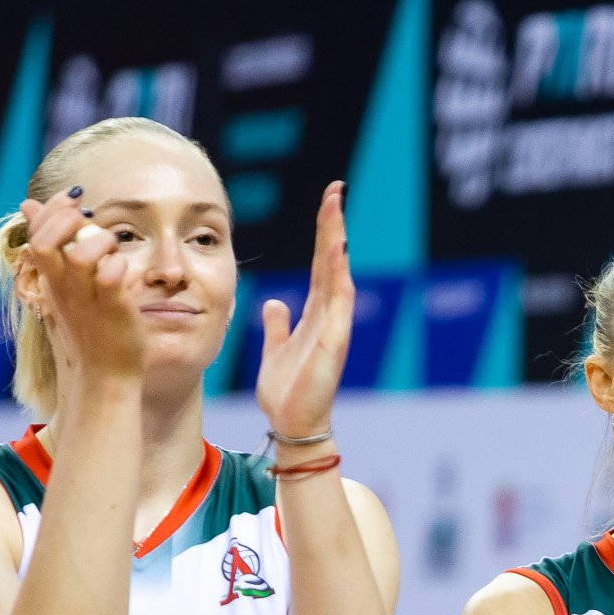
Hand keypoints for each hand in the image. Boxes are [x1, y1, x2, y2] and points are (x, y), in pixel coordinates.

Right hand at [19, 187, 145, 379]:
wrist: (106, 375)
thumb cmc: (91, 327)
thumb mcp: (64, 285)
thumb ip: (53, 247)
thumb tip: (29, 206)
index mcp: (52, 279)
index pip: (37, 234)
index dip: (52, 210)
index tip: (74, 200)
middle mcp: (64, 287)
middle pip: (46, 242)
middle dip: (67, 220)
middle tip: (90, 221)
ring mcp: (87, 299)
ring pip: (79, 256)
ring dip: (99, 241)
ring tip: (112, 249)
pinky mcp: (114, 309)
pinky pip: (111, 276)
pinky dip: (117, 265)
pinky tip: (122, 269)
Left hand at [256, 181, 352, 438]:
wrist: (293, 424)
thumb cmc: (286, 392)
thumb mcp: (274, 350)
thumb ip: (277, 326)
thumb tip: (274, 303)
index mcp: (315, 315)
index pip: (322, 265)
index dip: (323, 234)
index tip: (326, 203)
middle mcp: (328, 315)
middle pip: (332, 261)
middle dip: (333, 226)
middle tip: (334, 191)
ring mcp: (334, 326)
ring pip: (338, 272)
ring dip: (336, 240)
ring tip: (335, 207)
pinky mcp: (334, 341)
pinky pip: (338, 300)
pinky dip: (339, 273)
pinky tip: (336, 248)